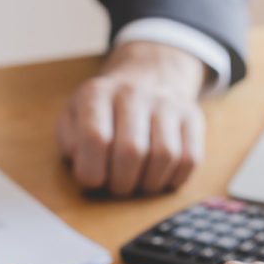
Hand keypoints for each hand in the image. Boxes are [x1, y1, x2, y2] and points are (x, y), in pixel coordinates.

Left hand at [56, 41, 206, 196]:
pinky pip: (189, 159)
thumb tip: (85, 164)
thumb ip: (70, 142)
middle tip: (116, 186)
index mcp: (97, 93)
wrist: (147, 77)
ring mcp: (167, 103)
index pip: (95, 138)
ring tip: (137, 182)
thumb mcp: (74, 117)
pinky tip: (158, 175)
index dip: (92, 172)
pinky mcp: (193, 117)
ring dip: (148, 183)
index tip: (93, 180)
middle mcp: (134, 92)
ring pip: (165, 156)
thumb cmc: (104, 112)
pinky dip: (173, 178)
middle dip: (121, 183)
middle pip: (132, 151)